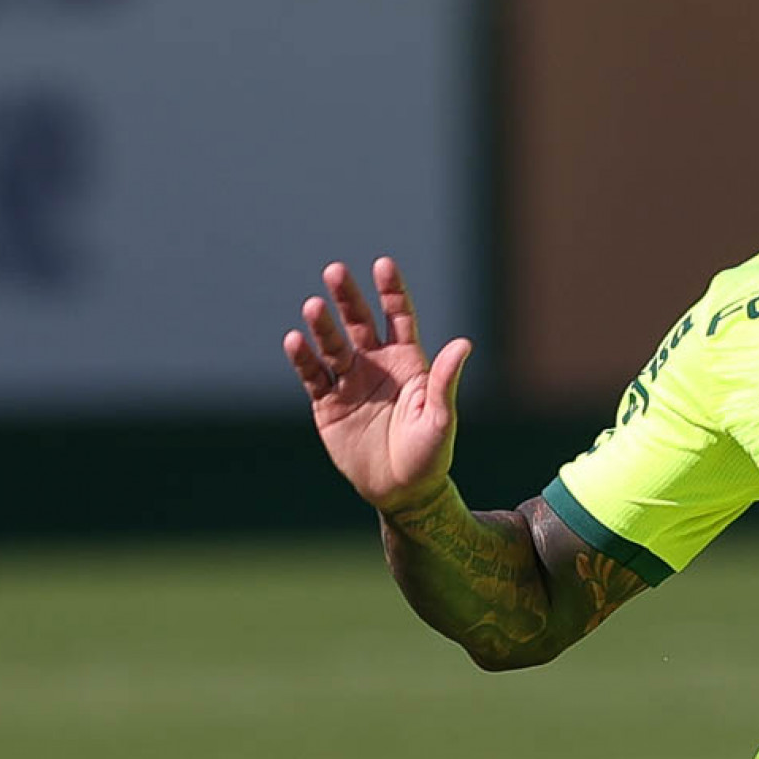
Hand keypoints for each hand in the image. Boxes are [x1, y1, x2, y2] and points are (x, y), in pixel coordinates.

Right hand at [283, 257, 470, 512]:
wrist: (404, 493)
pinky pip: (313, 376)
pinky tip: (295, 340)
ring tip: (313, 306)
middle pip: (359, 322)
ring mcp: (349, 383)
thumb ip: (445, 381)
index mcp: (407, 362)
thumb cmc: (430, 456)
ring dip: (322, 325)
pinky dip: (303, 358)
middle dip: (348, 297)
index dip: (391, 291)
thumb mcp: (440, 419)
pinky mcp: (327, 405)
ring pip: (332, 345)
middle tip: (335, 271)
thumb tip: (463, 344)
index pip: (398, 317)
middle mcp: (376, 365)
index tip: (383, 264)